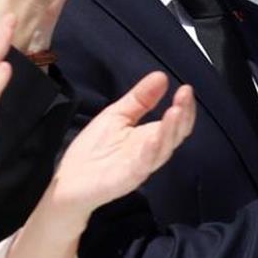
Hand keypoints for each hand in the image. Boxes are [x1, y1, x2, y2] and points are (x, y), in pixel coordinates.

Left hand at [45, 72, 195, 224]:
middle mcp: (149, 151)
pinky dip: (150, 151)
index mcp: (148, 136)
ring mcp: (139, 165)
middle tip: (185, 96)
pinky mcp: (127, 177)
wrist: (71, 181)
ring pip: (162, 149)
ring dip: (170, 130)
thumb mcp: (117, 115)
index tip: (186, 88)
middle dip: (182, 115)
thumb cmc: (94, 150)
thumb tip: (161, 76)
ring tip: (176, 111)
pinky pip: (143, 164)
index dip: (184, 106)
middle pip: (174, 135)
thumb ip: (140, 98)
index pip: (174, 122)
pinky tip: (154, 137)